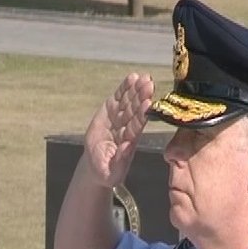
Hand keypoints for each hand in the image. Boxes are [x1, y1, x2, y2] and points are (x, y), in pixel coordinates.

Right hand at [83, 73, 153, 187]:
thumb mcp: (111, 171)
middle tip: (149, 85)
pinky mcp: (111, 111)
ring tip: (143, 77)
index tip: (148, 104)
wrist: (98, 165)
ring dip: (136, 89)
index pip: (137, 126)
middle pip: (136, 110)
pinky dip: (124, 88)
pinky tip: (132, 77)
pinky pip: (119, 98)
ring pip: (129, 102)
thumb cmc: (107, 171)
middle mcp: (127, 127)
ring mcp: (120, 118)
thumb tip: (127, 146)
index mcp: (129, 141)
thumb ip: (120, 159)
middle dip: (142, 97)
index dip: (142, 114)